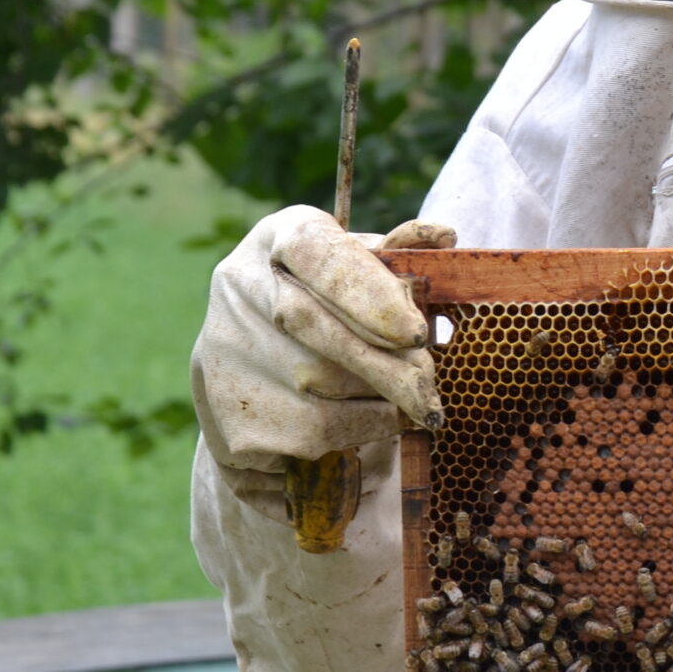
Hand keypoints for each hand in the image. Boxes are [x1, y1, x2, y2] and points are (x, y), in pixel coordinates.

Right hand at [190, 204, 452, 472]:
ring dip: (375, 401)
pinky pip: (309, 435)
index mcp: (278, 239)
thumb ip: (398, 257)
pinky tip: (366, 423)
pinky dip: (355, 433)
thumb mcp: (360, 272)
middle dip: (387, 364)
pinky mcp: (230, 416)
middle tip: (429, 388)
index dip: (368, 291)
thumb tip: (445, 236)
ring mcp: (226, 353)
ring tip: (401, 402)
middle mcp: (240, 286)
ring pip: (318, 386)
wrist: (255, 375)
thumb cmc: (330, 309)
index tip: (414, 332)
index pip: (316, 251)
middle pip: (316, 327)